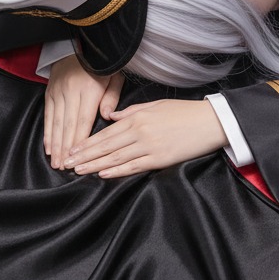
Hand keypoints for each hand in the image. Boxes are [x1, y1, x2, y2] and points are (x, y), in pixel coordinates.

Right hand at [44, 55, 123, 169]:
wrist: (83, 44)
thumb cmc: (103, 64)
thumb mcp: (115, 76)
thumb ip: (112, 97)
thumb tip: (108, 117)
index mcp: (89, 89)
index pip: (84, 119)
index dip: (80, 140)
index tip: (80, 157)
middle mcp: (71, 91)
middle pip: (67, 125)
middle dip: (66, 148)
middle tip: (65, 167)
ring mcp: (58, 92)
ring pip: (55, 122)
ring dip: (55, 145)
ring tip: (56, 162)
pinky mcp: (50, 92)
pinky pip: (48, 115)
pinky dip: (47, 133)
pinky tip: (49, 147)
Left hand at [64, 99, 228, 178]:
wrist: (211, 121)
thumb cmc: (185, 112)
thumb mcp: (156, 105)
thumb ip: (131, 111)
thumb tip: (112, 117)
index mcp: (137, 117)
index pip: (105, 133)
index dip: (86, 143)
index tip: (71, 149)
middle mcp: (140, 131)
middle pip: (106, 146)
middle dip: (85, 155)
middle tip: (67, 163)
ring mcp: (149, 146)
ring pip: (116, 158)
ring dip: (95, 165)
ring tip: (79, 171)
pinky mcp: (160, 158)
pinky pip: (134, 166)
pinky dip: (117, 171)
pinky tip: (103, 174)